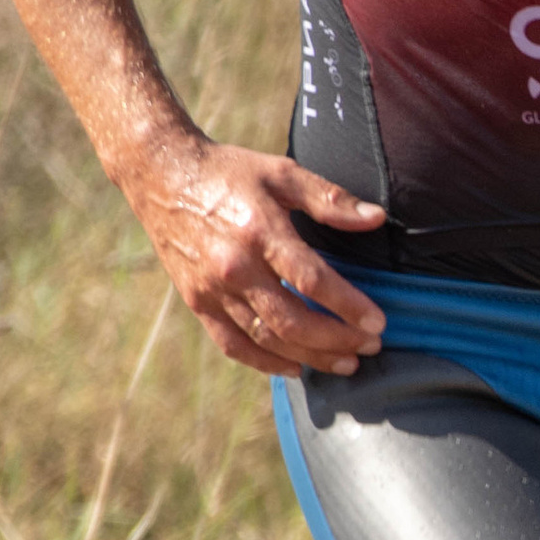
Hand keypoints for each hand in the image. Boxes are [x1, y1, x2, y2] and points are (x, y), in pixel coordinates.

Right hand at [121, 131, 388, 376]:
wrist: (161, 174)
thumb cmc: (229, 171)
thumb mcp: (282, 172)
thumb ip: (330, 198)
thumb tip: (377, 217)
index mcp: (260, 230)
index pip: (313, 280)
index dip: (349, 306)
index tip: (378, 322)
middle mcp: (234, 266)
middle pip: (292, 320)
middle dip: (337, 339)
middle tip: (370, 346)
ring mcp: (212, 289)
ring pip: (267, 338)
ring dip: (311, 357)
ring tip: (346, 363)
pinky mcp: (197, 302)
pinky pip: (234, 344)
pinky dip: (266, 363)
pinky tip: (296, 368)